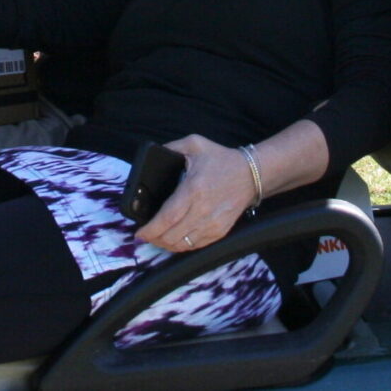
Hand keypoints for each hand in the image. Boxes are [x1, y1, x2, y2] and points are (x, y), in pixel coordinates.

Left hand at [134, 134, 257, 252]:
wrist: (251, 174)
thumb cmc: (222, 159)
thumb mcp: (195, 144)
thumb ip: (172, 147)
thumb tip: (154, 153)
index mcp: (193, 189)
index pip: (167, 218)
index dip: (150, 230)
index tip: (139, 233)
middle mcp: (203, 210)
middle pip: (172, 236)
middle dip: (154, 239)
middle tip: (145, 235)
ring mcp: (213, 224)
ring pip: (183, 245)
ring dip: (166, 244)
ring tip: (157, 238)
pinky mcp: (220, 231)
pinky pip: (196, 246)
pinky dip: (182, 246)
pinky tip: (174, 240)